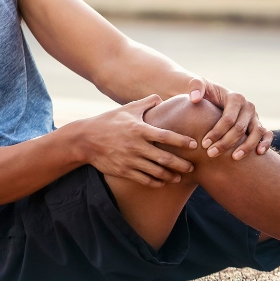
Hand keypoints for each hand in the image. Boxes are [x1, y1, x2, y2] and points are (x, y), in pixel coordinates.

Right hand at [76, 95, 197, 186]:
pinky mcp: (123, 171)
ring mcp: (129, 160)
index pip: (165, 136)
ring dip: (170, 176)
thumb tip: (161, 98)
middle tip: (192, 167)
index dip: (181, 141)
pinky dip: (155, 182)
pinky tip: (163, 182)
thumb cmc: (109, 121)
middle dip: (181, 164)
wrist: (85, 140)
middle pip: (164, 158)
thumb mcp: (127, 109)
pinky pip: (143, 179)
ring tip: (180, 177)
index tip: (194, 144)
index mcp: (139, 129)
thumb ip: (146, 103)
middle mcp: (136, 146)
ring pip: (155, 172)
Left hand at [188, 77, 273, 159]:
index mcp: (235, 98)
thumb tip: (195, 98)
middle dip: (225, 143)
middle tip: (211, 154)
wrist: (214, 97)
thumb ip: (195, 86)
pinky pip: (267, 134)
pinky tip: (258, 153)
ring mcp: (255, 116)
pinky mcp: (258, 125)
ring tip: (234, 158)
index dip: (216, 132)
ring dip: (247, 147)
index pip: (228, 118)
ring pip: (257, 132)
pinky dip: (265, 143)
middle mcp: (248, 106)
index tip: (204, 144)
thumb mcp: (197, 85)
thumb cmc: (205, 93)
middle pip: (240, 128)